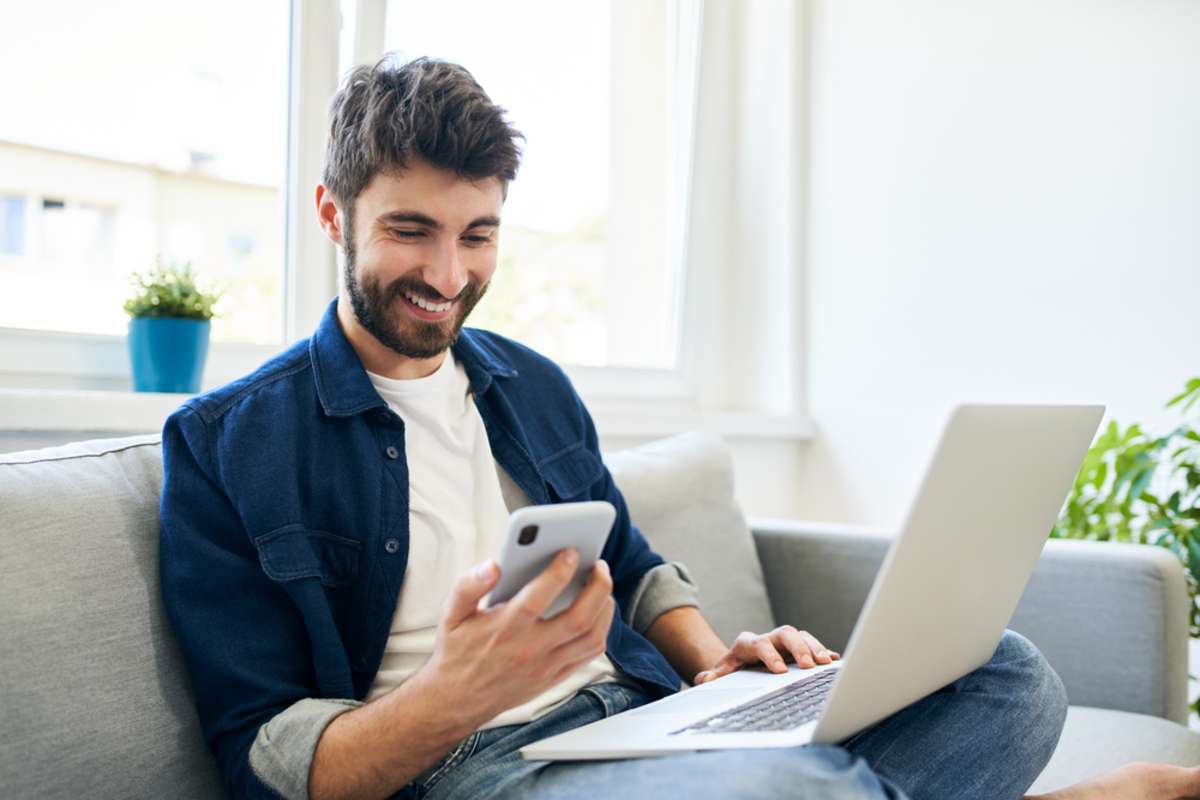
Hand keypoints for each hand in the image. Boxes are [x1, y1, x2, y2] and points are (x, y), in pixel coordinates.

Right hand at [419, 549, 615, 726]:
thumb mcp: (451, 614)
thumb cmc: (457, 651)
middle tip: (600, 565)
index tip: (571, 551)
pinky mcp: (553, 678)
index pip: (539, 596)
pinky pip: (588, 655)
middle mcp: (530, 649)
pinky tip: (598, 612)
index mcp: (505, 628)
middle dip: (597, 587)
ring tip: (603, 585)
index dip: (559, 571)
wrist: (456, 700)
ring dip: (605, 608)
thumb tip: (493, 565)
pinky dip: (600, 631)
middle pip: (578, 618)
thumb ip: (468, 585)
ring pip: (591, 638)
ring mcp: (545, 666)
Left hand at [692, 625, 839, 684]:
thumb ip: (714, 676)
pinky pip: (815, 647)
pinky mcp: (800, 650)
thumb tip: (703, 678)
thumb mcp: (722, 673)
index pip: (760, 644)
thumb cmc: (734, 668)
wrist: (743, 662)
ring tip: (827, 663)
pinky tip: (836, 662)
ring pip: (803, 637)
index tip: (780, 671)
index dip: (770, 655)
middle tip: (809, 665)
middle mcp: (770, 638)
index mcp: (749, 643)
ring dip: (815, 648)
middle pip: (786, 633)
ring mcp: (787, 643)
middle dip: (799, 647)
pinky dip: (826, 653)